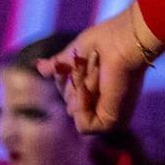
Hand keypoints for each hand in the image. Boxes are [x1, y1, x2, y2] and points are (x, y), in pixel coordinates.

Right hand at [36, 2, 158, 133]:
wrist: (125, 41)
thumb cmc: (106, 40)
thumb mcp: (74, 54)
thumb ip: (58, 65)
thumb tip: (39, 68)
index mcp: (95, 87)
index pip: (65, 92)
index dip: (67, 76)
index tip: (82, 57)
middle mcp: (101, 101)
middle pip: (68, 103)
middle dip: (75, 82)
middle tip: (95, 62)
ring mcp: (106, 113)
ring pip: (73, 111)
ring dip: (79, 90)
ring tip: (96, 71)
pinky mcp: (111, 123)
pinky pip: (83, 125)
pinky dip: (83, 107)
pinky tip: (90, 88)